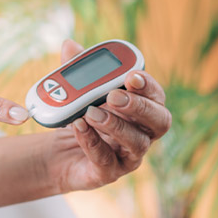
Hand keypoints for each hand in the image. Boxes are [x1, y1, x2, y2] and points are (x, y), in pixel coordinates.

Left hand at [46, 39, 170, 191]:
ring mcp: (128, 155)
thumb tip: (69, 45)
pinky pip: (106, 159)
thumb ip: (76, 69)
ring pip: (136, 143)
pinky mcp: (108, 172)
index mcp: (141, 108)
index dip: (148, 85)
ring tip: (90, 112)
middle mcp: (142, 132)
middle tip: (113, 95)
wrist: (58, 152)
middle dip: (139, 106)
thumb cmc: (79, 116)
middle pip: (159, 121)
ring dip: (115, 124)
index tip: (132, 75)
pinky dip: (92, 141)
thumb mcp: (75, 91)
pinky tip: (78, 126)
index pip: (156, 96)